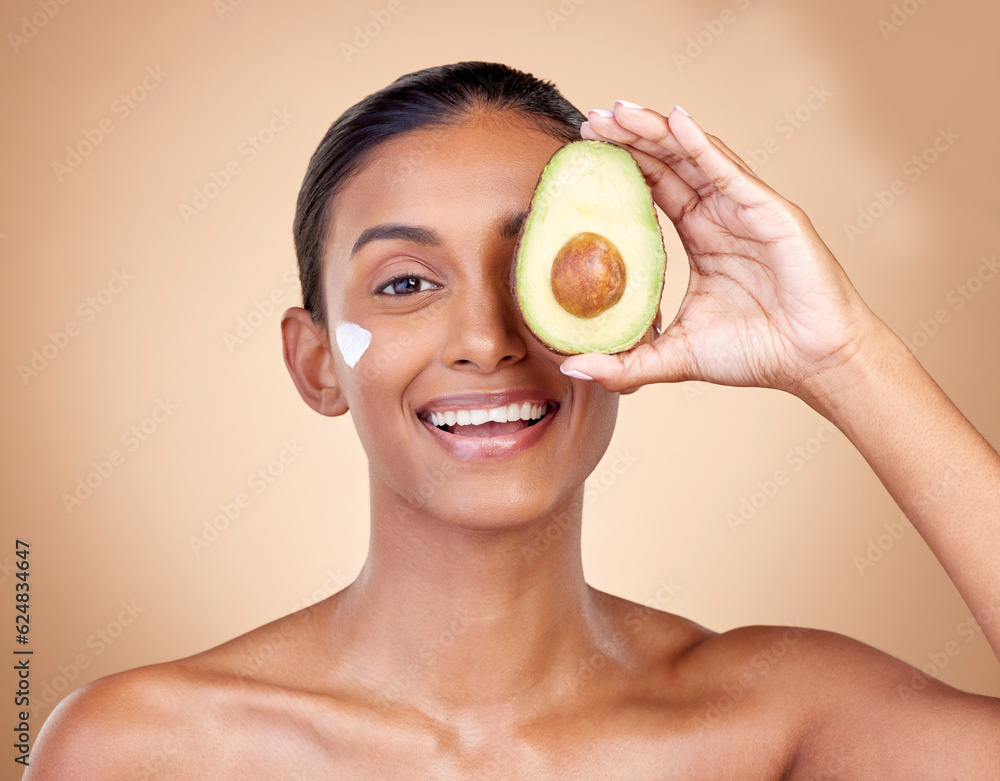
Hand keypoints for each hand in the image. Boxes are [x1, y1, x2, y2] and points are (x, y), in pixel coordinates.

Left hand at [559, 102, 879, 398]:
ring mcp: (747, 210)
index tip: (583, 151)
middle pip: (669, 163)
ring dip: (656, 131)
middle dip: (631, 138)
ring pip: (695, 157)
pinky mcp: (771, 213)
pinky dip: (703, 145)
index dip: (623, 166)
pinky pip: (731, 172)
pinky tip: (675, 121)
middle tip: (590, 120)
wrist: (814, 363)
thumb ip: (624, 363)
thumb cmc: (756, 353)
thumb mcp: (674, 356)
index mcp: (701, 236)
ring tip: (618, 112)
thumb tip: (572, 368)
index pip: (654, 187)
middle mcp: (721, 215)